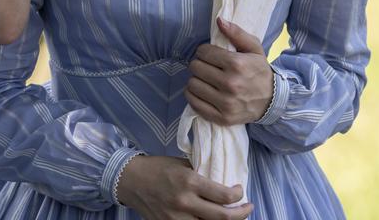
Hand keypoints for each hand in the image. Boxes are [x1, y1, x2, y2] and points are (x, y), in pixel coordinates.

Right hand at [116, 155, 252, 219]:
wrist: (130, 180)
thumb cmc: (157, 168)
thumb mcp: (181, 164)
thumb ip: (201, 173)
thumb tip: (222, 180)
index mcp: (189, 182)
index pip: (224, 195)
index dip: (238, 195)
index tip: (240, 191)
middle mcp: (185, 202)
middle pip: (222, 217)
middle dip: (241, 213)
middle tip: (248, 207)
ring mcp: (176, 218)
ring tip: (233, 217)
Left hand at [185, 18, 273, 125]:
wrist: (272, 101)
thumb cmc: (260, 71)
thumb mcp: (254, 48)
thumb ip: (236, 32)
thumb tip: (219, 20)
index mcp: (237, 64)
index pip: (203, 52)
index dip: (204, 51)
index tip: (210, 55)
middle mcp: (230, 84)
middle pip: (195, 68)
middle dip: (199, 64)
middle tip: (208, 67)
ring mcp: (225, 103)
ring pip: (192, 85)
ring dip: (196, 80)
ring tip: (206, 79)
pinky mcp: (221, 118)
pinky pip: (194, 103)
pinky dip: (194, 96)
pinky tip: (203, 91)